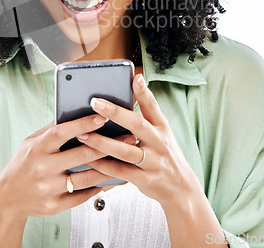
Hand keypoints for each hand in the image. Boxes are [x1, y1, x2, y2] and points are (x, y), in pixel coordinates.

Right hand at [0, 114, 114, 221]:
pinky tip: (110, 179)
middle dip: (107, 144)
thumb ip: (50, 129)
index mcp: (37, 148)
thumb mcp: (30, 142)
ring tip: (125, 159)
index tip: (102, 117)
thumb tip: (72, 113)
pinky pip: (83, 195)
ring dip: (109, 167)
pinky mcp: (55, 205)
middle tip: (128, 137)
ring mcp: (49, 188)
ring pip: (87, 177)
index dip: (83, 124)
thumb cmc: (22, 164)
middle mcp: (43, 168)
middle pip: (81, 155)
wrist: (7, 198)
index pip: (62, 133)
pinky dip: (98, 187)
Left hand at [77, 73, 199, 207]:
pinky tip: (89, 159)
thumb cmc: (164, 153)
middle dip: (115, 113)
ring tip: (83, 134)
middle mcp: (159, 142)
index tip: (135, 78)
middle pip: (137, 124)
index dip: (144, 92)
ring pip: (125, 150)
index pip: (153, 106)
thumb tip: (129, 90)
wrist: (180, 187)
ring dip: (102, 143)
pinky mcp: (145, 180)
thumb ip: (145, 115)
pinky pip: (120, 172)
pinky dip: (103, 166)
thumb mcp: (161, 132)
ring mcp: (153, 162)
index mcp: (161, 127)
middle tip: (94, 102)